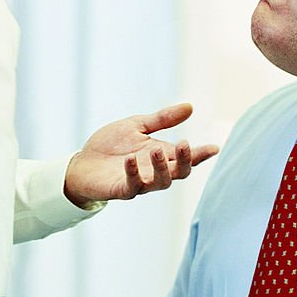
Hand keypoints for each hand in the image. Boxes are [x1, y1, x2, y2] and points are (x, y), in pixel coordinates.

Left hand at [63, 103, 218, 205]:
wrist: (82, 163)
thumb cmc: (110, 146)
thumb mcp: (137, 126)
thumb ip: (162, 119)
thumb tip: (190, 106)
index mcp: (161, 155)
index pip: (186, 158)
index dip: (201, 154)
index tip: (214, 147)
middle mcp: (154, 172)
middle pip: (179, 173)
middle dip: (184, 161)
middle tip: (184, 144)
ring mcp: (139, 183)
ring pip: (160, 183)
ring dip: (161, 168)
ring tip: (156, 150)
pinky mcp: (121, 190)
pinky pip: (132, 186)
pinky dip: (134, 173)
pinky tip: (131, 159)